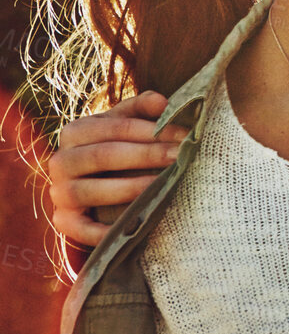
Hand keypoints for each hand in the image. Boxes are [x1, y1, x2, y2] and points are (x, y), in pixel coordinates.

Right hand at [47, 90, 188, 247]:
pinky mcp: (63, 221)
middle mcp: (61, 161)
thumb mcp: (126, 123)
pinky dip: (105, 231)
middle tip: (180, 157)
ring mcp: (59, 193)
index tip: (185, 136)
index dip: (152, 130)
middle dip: (147, 155)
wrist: (95, 185)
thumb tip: (162, 102)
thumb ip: (142, 108)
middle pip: (104, 155)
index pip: (116, 127)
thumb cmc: (118, 147)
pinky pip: (80, 229)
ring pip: (90, 190)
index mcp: (75, 132)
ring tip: (163, 186)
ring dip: (130, 188)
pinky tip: (135, 226)